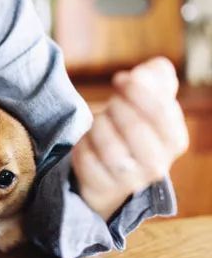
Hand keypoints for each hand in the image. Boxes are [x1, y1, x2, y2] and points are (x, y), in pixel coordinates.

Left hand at [71, 57, 188, 219]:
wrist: (114, 170)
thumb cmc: (135, 125)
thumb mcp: (150, 98)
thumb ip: (156, 76)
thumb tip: (149, 71)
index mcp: (175, 141)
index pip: (161, 111)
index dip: (137, 89)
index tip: (120, 78)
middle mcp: (157, 165)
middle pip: (134, 127)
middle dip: (116, 106)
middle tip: (110, 103)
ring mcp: (129, 180)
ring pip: (108, 145)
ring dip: (99, 124)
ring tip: (100, 121)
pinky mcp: (101, 185)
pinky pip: (85, 158)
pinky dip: (82, 142)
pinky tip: (88, 139)